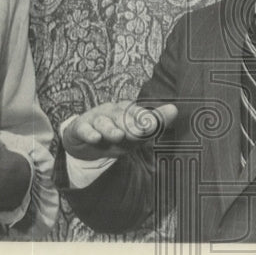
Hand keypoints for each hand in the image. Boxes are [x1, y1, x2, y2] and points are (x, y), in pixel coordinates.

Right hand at [62, 100, 177, 160]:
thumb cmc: (115, 137)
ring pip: (103, 122)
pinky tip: (95, 137)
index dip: (146, 119)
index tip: (155, 125)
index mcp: (127, 111)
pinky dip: (89, 133)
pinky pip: (84, 129)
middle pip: (121, 116)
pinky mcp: (80, 128)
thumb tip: (174, 109)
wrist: (86, 144)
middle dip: (130, 125)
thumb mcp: (136, 135)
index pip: (138, 113)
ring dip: (110, 129)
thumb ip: (155, 124)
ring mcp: (96, 119)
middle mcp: (112, 112)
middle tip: (138, 133)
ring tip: (118, 135)